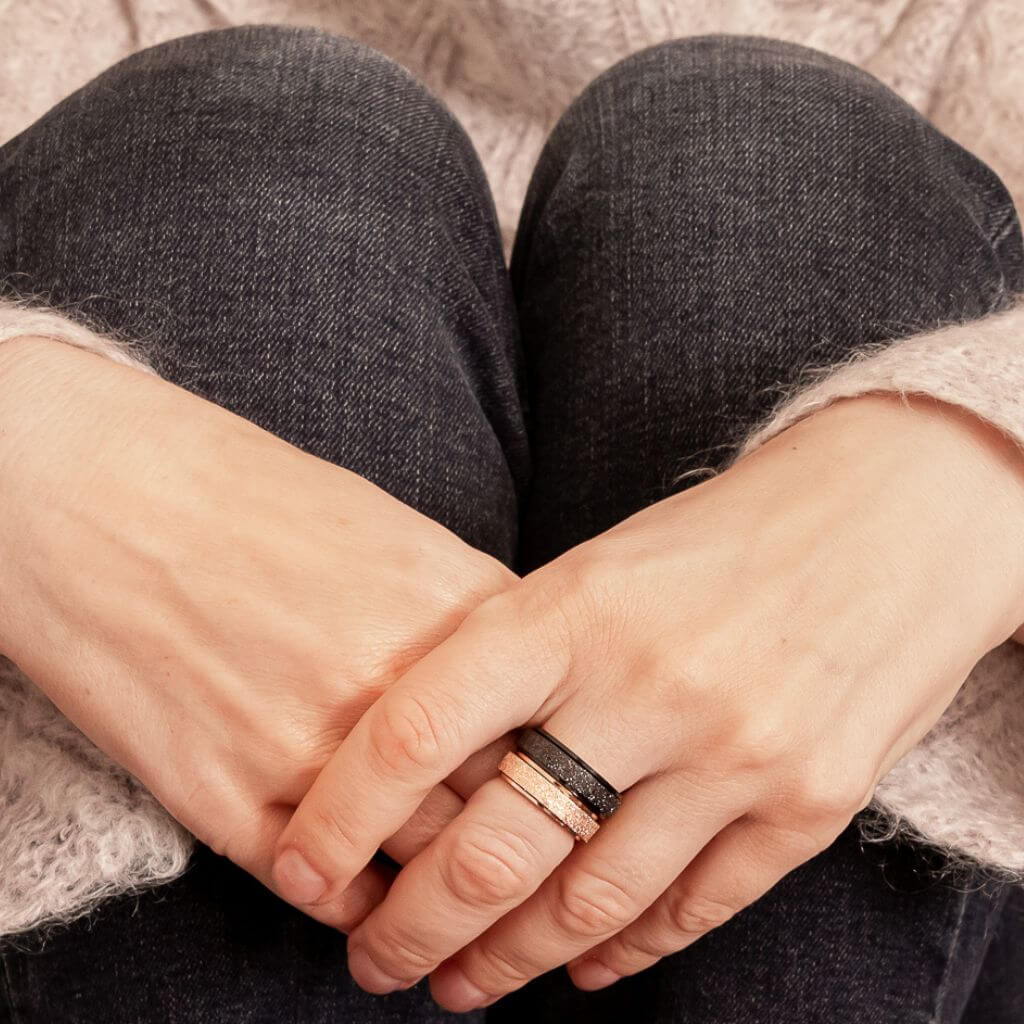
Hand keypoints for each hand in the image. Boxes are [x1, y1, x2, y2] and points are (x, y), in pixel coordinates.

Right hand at [0, 336, 516, 929]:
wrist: (105, 495)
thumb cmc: (253, 497)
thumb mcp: (392, 531)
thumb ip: (464, 611)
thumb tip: (516, 680)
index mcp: (453, 612)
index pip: (556, 721)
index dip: (569, 764)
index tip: (568, 787)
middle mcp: (398, 688)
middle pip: (507, 800)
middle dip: (527, 834)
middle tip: (532, 856)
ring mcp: (312, 750)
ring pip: (429, 866)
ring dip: (452, 891)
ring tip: (461, 904)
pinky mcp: (224, 799)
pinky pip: (330, 892)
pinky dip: (364, 904)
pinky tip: (373, 899)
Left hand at [273, 392, 1023, 1008]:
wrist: (893, 513)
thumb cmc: (722, 534)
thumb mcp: (600, 565)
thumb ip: (519, 654)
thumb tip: (428, 759)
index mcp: (574, 607)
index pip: (418, 730)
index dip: (340, 815)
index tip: (302, 867)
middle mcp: (649, 686)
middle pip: (494, 847)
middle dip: (414, 925)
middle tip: (373, 957)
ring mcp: (736, 751)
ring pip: (589, 902)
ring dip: (510, 960)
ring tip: (461, 986)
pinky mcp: (809, 801)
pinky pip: (695, 909)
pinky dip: (625, 952)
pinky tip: (583, 968)